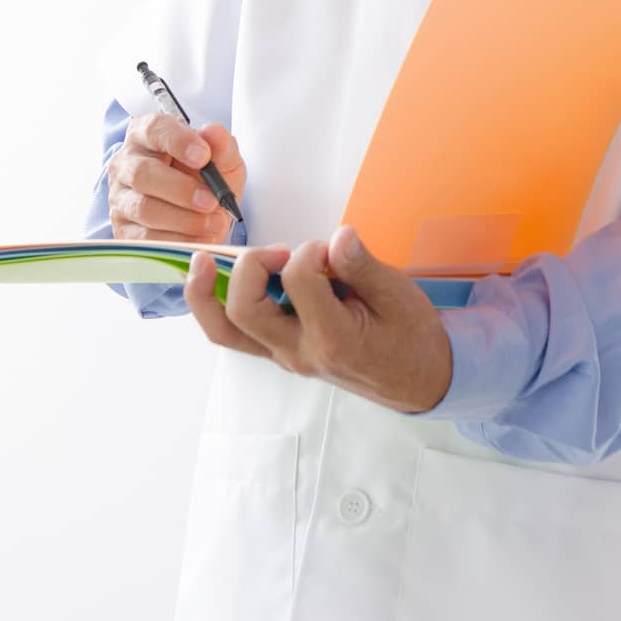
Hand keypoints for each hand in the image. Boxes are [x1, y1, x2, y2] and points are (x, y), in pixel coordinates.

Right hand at [107, 113, 245, 245]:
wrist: (204, 214)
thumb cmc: (207, 178)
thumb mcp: (223, 159)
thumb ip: (222, 145)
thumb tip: (214, 133)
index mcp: (147, 134)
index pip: (154, 129)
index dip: (178, 141)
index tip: (204, 156)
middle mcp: (126, 163)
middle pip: (143, 173)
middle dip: (181, 189)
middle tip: (212, 200)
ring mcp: (121, 197)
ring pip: (144, 208)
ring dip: (183, 219)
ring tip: (214, 223)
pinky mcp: (123, 229)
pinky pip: (145, 237)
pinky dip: (178, 240)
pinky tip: (201, 238)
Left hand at [183, 226, 453, 413]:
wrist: (420, 383)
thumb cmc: (412, 337)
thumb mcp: (399, 295)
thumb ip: (363, 266)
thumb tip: (338, 236)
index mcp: (333, 338)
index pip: (298, 279)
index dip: (311, 250)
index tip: (335, 248)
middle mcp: (299, 352)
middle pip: (244, 310)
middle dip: (252, 266)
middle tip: (281, 251)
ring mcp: (285, 356)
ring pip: (225, 331)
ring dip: (206, 294)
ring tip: (200, 260)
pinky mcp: (280, 353)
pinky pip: (235, 334)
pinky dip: (216, 305)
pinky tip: (212, 279)